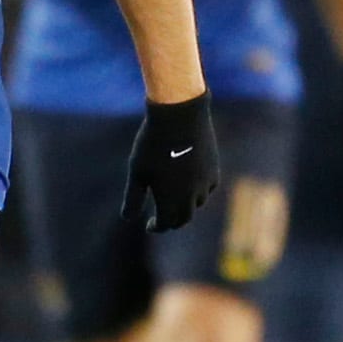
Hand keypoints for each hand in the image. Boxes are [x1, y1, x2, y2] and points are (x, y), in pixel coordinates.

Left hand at [123, 92, 220, 231]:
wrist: (180, 114)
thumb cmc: (153, 143)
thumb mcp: (137, 171)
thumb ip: (133, 198)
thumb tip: (128, 218)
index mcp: (170, 200)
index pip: (165, 224)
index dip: (156, 227)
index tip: (149, 225)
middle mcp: (191, 197)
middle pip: (183, 218)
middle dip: (172, 221)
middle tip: (163, 219)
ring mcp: (205, 183)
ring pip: (197, 204)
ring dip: (186, 207)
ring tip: (176, 201)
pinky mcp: (214, 168)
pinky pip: (208, 188)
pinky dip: (198, 192)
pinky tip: (191, 185)